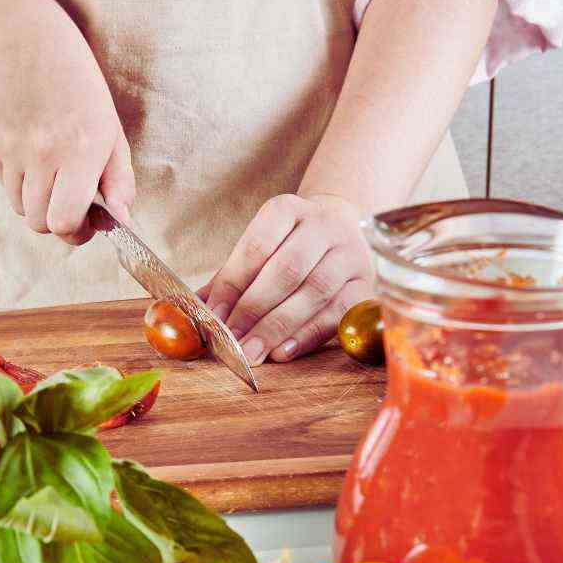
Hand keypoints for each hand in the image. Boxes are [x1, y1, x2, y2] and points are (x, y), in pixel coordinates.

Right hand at [0, 6, 134, 244]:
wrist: (32, 49)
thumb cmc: (81, 95)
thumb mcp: (113, 135)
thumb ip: (120, 183)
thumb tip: (121, 222)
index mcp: (80, 151)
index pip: (64, 221)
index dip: (75, 233)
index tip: (85, 226)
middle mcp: (41, 151)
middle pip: (39, 223)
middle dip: (56, 221)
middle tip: (69, 203)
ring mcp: (10, 147)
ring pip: (19, 208)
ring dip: (36, 201)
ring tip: (50, 171)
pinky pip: (3, 185)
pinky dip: (18, 180)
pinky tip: (30, 151)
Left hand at [201, 194, 374, 363]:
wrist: (340, 231)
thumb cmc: (287, 247)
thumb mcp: (258, 250)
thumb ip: (228, 280)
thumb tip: (195, 311)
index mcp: (287, 210)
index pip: (256, 248)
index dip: (232, 286)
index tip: (214, 317)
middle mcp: (323, 226)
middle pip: (287, 270)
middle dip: (255, 310)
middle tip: (233, 342)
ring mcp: (350, 254)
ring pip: (315, 292)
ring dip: (279, 327)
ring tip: (254, 352)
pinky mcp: (367, 284)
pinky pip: (339, 314)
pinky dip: (309, 335)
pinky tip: (284, 351)